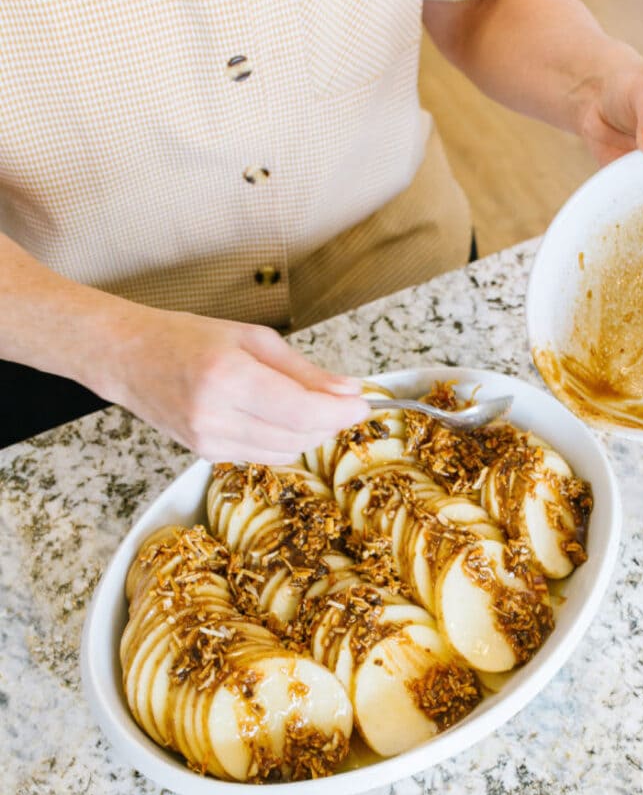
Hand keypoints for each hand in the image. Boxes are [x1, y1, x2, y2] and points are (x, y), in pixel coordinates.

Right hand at [106, 306, 369, 462]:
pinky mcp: (206, 456)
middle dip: (329, 421)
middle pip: (298, 436)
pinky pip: (264, 456)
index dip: (339, 412)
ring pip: (285, 452)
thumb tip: (349, 390)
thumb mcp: (252, 339)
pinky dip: (283, 440)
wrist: (129, 359)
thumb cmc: (188, 338)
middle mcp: (216, 416)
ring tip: (307, 405)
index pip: (301, 411)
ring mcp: (209, 442)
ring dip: (308, 433)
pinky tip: (276, 417)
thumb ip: (304, 371)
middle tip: (340, 400)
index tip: (361, 403)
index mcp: (229, 377)